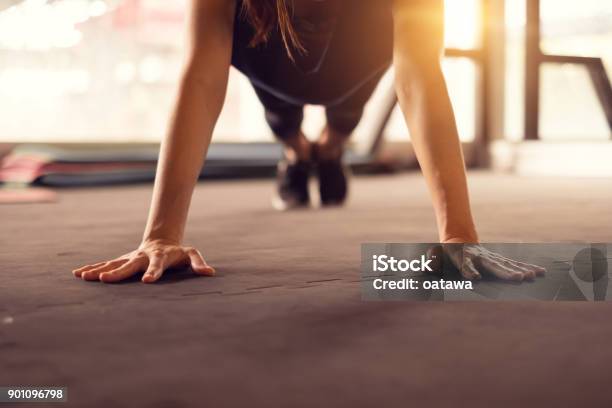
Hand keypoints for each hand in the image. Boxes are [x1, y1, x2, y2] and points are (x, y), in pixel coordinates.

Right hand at [72, 240, 214, 283]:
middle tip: (104, 278)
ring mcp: (130, 258)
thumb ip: (198, 263)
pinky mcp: (122, 260)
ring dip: (99, 269)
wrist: (162, 241)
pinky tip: (78, 274)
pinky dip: (92, 268)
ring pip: (113, 263)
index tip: (147, 281)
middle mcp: (142, 257)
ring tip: (85, 276)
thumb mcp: (191, 255)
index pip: (157, 266)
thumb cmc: (178, 252)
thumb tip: (209, 273)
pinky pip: (106, 264)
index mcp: (160, 257)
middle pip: (129, 265)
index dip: (153, 273)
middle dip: (117, 272)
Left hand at [439, 244, 545, 281]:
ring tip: (532, 276)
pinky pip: (515, 264)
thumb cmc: (445, 254)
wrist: (458, 240)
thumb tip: (426, 267)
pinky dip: (528, 267)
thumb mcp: (435, 256)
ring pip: (508, 264)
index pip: (465, 265)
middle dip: (506, 273)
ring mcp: (492, 258)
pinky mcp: (500, 260)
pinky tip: (540, 272)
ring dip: (521, 271)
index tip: (475, 278)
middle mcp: (481, 257)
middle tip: (519, 279)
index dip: (469, 271)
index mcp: (463, 257)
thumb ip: (431, 261)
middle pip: (494, 266)